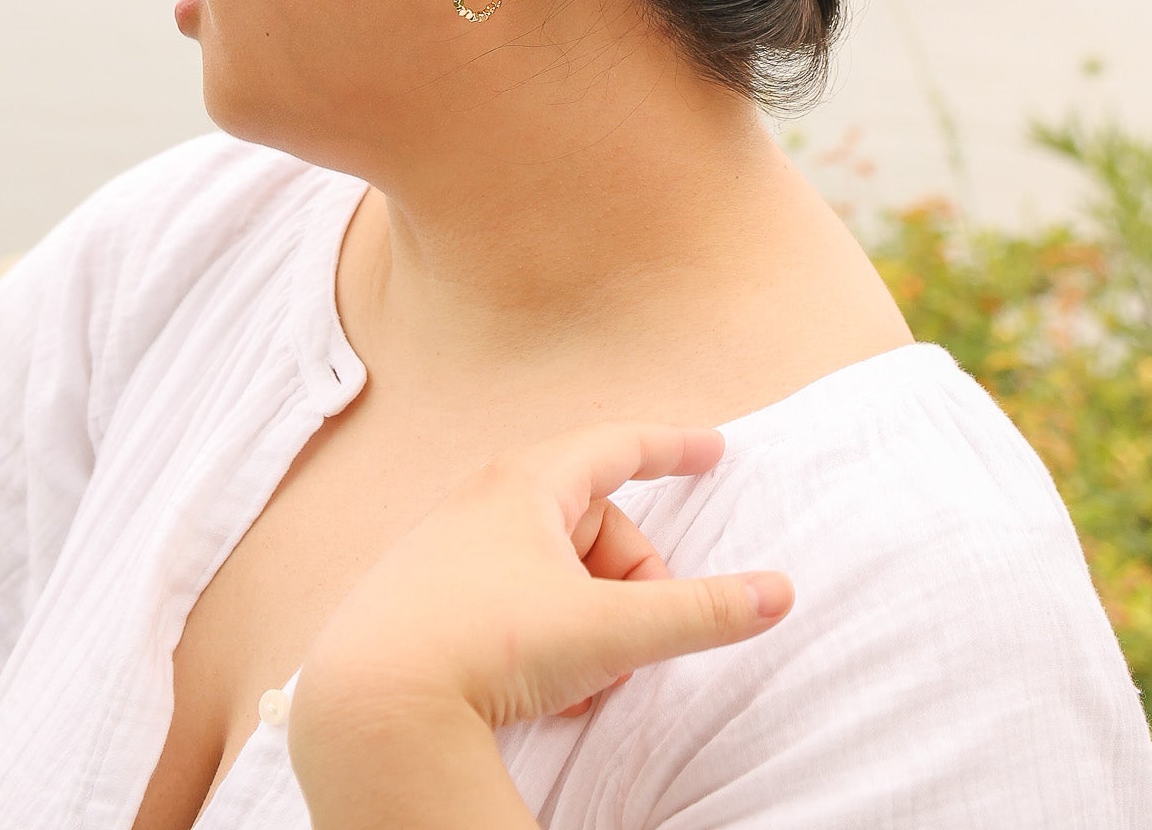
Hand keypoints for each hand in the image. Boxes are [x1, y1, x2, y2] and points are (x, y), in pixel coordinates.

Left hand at [288, 418, 793, 758]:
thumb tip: (779, 593)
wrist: (372, 705)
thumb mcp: (607, 631)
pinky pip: (516, 603)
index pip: (618, 446)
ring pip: (556, 572)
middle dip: (631, 584)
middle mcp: (484, 502)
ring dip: (592, 622)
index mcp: (526, 483)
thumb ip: (697, 613)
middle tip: (637, 643)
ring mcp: (452, 550)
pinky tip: (549, 694)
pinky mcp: (429, 600)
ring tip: (587, 680)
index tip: (715, 450)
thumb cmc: (486, 645)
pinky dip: (549, 640)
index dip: (673, 448)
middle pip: (594, 525)